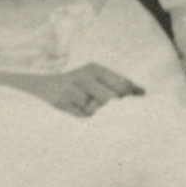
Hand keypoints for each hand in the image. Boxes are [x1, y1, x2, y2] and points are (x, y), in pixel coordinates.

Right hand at [17, 63, 143, 117]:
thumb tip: (143, 93)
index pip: (122, 85)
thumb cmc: (77, 84)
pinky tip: (79, 113)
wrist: (43, 86)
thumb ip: (117, 83)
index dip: (129, 98)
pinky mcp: (62, 103)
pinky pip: (83, 117)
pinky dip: (84, 118)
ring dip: (96, 114)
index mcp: (95, 68)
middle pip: (112, 100)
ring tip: (88, 109)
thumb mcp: (96, 77)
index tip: (133, 106)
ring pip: (97, 111)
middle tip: (110, 112)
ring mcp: (72, 90)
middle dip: (113, 109)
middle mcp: (84, 76)